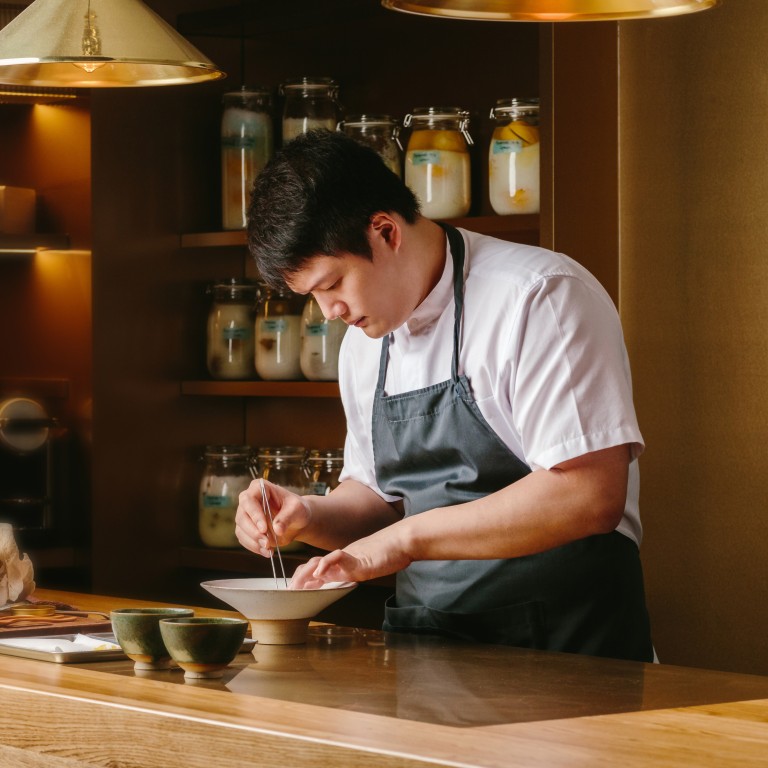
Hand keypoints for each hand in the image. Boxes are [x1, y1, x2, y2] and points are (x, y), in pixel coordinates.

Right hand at [235, 479, 310, 556]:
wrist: (296, 521)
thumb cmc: (297, 509)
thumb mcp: (297, 509)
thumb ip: (287, 517)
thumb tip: (277, 529)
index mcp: (259, 488)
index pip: (249, 500)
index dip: (254, 514)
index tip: (264, 529)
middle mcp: (248, 500)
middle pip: (242, 516)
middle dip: (253, 532)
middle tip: (266, 543)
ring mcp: (245, 515)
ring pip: (241, 529)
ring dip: (254, 542)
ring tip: (269, 549)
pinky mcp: (245, 529)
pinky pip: (244, 539)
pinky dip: (254, 547)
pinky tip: (267, 552)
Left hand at [290, 527, 411, 588]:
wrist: (403, 540)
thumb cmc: (389, 553)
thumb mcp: (368, 565)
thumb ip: (354, 571)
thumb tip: (346, 580)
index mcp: (342, 562)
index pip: (316, 568)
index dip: (303, 577)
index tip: (293, 589)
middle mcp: (341, 559)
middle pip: (312, 565)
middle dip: (298, 579)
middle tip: (288, 593)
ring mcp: (348, 558)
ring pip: (320, 562)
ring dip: (305, 575)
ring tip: (296, 586)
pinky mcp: (358, 558)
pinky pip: (338, 558)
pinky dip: (326, 565)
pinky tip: (319, 575)